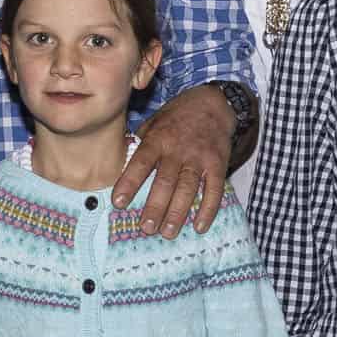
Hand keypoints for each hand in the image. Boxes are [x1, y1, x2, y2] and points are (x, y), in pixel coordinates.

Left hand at [115, 84, 237, 236]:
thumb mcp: (153, 122)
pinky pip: (214, 190)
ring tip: (167, 232)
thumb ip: (139, 143)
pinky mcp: (218, 164)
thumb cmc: (177, 117)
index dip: (129, 183)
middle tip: (146, 228)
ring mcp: (199, 158)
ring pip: (187, 189)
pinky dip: (208, 209)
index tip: (118, 203)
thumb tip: (119, 162)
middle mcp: (178, 150)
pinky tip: (200, 226)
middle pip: (165, 182)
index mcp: (157, 140)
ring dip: (177, 213)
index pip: (140, 163)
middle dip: (155, 207)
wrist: (213, 103)